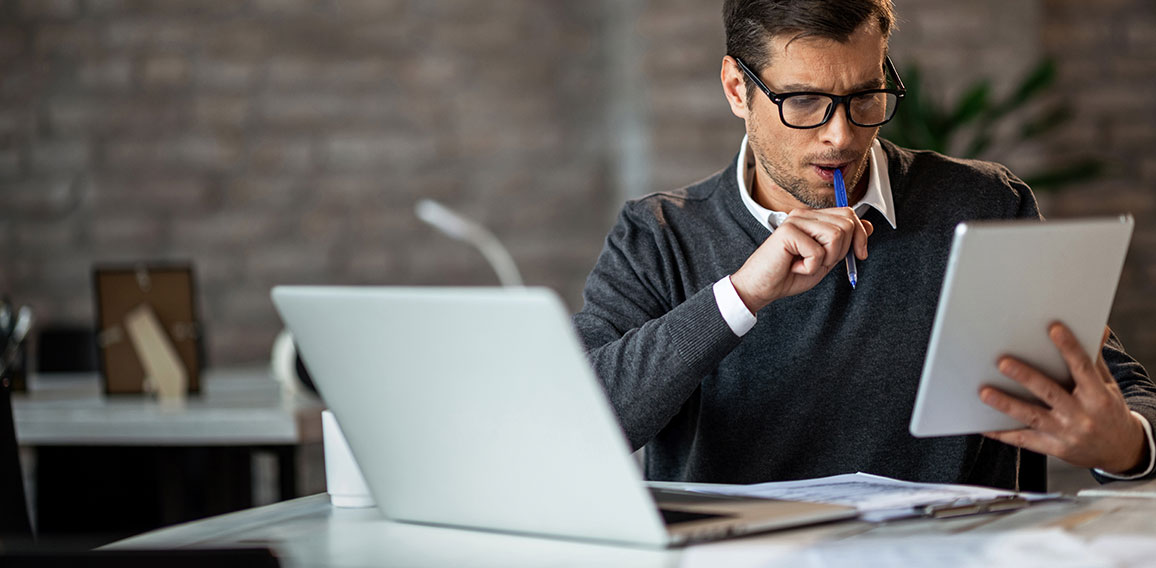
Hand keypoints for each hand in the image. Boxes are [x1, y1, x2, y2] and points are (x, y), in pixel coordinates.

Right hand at [730, 208, 872, 311]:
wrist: (761, 288)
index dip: (860, 235)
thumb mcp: (826, 259)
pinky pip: (817, 251)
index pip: (848, 214)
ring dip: (827, 259)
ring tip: (806, 264)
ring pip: (836, 235)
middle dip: (843, 250)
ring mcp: (795, 221)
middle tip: (822, 262)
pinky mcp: (787, 232)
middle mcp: (804, 215)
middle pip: (847, 222)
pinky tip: (795, 267)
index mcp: (813, 218)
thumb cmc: (789, 275)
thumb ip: (844, 243)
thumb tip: (868, 226)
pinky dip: (810, 267)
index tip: (860, 255)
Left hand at [980, 323, 1147, 474]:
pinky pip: (1023, 440)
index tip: (1054, 328)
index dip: (1069, 347)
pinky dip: (1002, 434)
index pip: (1082, 368)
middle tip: (1003, 362)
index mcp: (1098, 396)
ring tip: (984, 393)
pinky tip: (983, 426)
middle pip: (1050, 392)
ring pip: (1032, 417)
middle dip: (1025, 377)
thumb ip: (1095, 359)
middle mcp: (1082, 415)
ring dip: (1007, 404)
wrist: (1123, 451)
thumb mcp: (1109, 386)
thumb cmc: (1109, 411)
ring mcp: (1066, 433)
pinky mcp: (1054, 448)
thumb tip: (1099, 328)